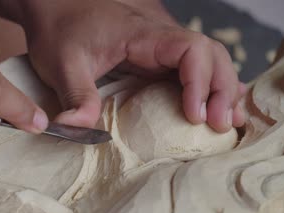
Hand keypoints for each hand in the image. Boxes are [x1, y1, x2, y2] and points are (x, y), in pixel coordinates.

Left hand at [0, 0, 246, 131]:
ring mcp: (160, 45)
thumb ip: (75, 95)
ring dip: (222, 88)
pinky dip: (209, 86)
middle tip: (219, 125)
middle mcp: (158, 36)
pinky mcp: (155, 56)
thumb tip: (76, 128)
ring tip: (227, 121)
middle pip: (210, 54)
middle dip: (220, 88)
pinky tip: (215, 106)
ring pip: (207, 59)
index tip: (194, 114)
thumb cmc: (60, 30)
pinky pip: (192, 67)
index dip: (200, 81)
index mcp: (141, 34)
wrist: (56, 8)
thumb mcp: (63, 64)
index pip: (190, 49)